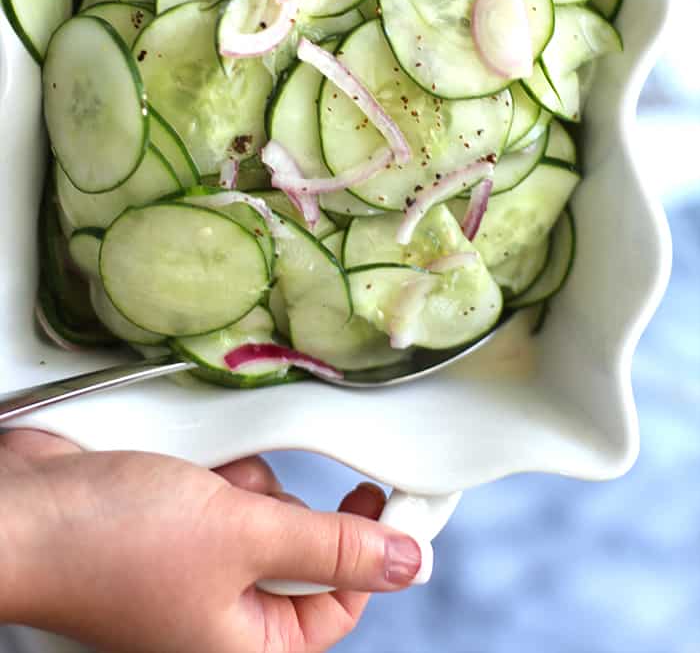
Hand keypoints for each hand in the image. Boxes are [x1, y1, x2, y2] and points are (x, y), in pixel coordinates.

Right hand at [0, 429, 420, 652]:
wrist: (21, 510)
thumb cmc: (116, 540)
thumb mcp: (244, 535)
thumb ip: (332, 544)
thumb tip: (409, 562)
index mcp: (245, 646)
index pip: (339, 605)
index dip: (372, 549)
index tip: (399, 491)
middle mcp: (221, 617)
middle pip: (301, 554)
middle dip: (286, 511)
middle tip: (264, 493)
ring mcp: (195, 571)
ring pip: (265, 516)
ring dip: (249, 488)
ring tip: (210, 486)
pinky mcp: (173, 529)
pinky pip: (226, 497)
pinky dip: (219, 477)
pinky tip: (191, 471)